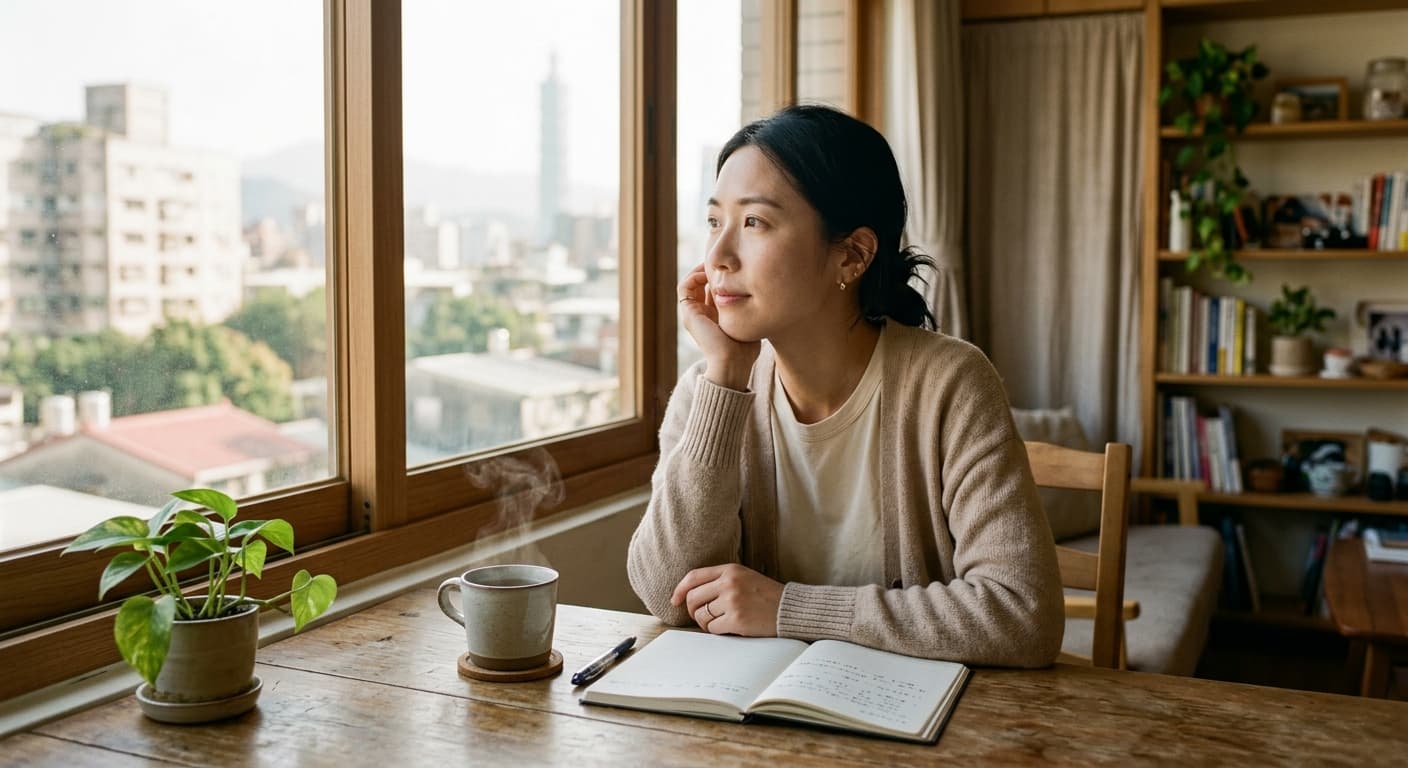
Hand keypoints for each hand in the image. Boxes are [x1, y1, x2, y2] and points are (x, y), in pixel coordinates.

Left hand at [670, 563, 782, 636]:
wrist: (790, 609)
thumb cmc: (767, 595)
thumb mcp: (744, 577)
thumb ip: (720, 581)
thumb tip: (690, 595)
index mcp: (730, 570)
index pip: (693, 577)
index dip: (680, 589)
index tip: (675, 600)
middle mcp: (729, 583)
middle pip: (693, 599)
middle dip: (693, 611)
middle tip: (702, 617)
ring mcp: (732, 601)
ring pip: (702, 616)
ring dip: (707, 623)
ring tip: (721, 622)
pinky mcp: (737, 620)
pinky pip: (713, 629)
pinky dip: (718, 631)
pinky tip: (730, 628)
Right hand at [678, 263, 759, 389]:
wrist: (733, 363)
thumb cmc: (746, 348)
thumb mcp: (748, 321)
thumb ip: (748, 308)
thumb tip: (758, 290)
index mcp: (714, 315)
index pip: (713, 288)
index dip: (721, 275)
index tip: (734, 266)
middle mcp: (701, 313)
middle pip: (701, 283)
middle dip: (711, 269)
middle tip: (724, 261)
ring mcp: (693, 313)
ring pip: (690, 282)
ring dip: (700, 270)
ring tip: (714, 264)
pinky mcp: (688, 313)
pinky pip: (684, 287)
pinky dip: (693, 276)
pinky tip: (709, 274)